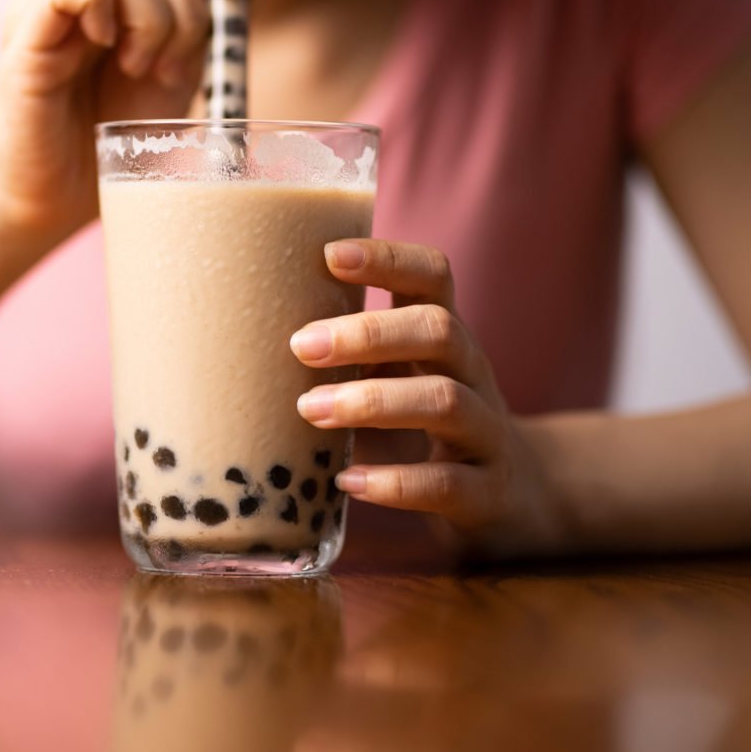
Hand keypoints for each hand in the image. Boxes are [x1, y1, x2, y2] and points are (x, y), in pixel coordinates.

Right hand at [0, 0, 298, 249]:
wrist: (60, 197)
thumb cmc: (117, 137)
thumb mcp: (186, 67)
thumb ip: (222, 10)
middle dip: (189, 11)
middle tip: (173, 69)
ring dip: (152, 23)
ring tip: (140, 72)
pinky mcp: (25, 28)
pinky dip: (101, 11)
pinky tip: (107, 48)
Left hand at [289, 239, 568, 556]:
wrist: (511, 496)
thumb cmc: (423, 427)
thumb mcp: (394, 378)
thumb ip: (344, 360)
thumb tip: (238, 346)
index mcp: (444, 337)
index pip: (433, 276)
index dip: (388, 258)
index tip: (328, 255)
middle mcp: (472, 374)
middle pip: (439, 331)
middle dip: (369, 333)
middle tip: (300, 346)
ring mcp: (486, 432)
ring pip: (445, 401)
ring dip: (373, 402)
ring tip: (310, 411)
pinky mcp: (487, 491)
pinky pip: (447, 483)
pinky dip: (395, 482)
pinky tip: (347, 482)